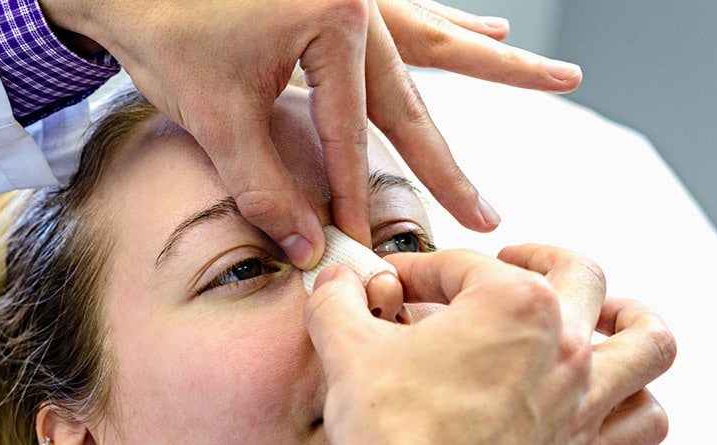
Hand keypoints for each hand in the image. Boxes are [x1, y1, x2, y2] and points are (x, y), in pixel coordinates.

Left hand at [37, 0, 581, 269]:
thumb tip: (305, 249)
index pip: (355, 128)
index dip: (358, 191)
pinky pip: (410, 15)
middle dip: (449, 158)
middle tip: (489, 213)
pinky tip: (493, 27)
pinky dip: (447, 28)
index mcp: (337, 16)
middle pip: (413, 91)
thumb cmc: (159, 24)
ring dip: (485, 69)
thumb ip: (264, 186)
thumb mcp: (215, 113)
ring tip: (557, 76)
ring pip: (429, 46)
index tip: (370, 243)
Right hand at [304, 245, 674, 443]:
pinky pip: (645, 422)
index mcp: (514, 306)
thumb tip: (336, 286)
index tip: (400, 285)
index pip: (466, 265)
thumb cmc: (397, 436)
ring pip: (649, 344)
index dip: (424, 270)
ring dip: (631, 325)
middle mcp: (564, 347)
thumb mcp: (349, 353)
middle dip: (543, 258)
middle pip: (580, 274)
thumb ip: (339, 304)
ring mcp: (586, 401)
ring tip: (607, 317)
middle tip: (514, 262)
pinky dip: (637, 403)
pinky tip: (612, 398)